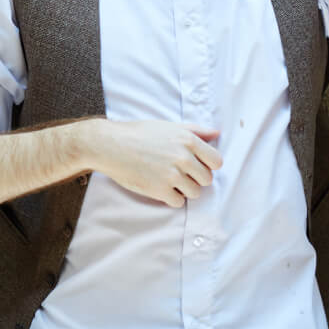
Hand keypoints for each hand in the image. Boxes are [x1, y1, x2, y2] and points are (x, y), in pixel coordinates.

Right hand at [89, 119, 221, 206]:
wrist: (110, 145)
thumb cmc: (139, 133)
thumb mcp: (168, 126)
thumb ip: (196, 130)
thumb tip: (217, 133)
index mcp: (187, 140)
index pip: (217, 161)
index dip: (208, 165)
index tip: (196, 165)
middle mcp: (183, 157)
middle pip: (206, 179)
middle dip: (195, 178)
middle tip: (178, 172)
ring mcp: (172, 175)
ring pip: (195, 193)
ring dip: (184, 189)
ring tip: (168, 179)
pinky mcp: (160, 190)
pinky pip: (179, 203)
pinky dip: (171, 198)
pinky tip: (160, 186)